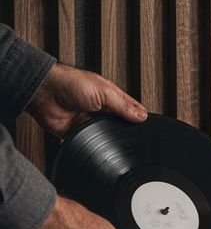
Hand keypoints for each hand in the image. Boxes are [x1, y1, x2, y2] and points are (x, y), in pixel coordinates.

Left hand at [26, 63, 147, 137]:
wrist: (45, 93)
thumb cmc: (69, 83)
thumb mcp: (103, 92)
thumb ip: (123, 105)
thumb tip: (141, 115)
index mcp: (109, 97)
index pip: (129, 109)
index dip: (138, 117)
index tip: (147, 125)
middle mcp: (100, 111)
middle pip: (119, 125)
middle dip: (125, 130)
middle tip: (134, 137)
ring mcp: (89, 123)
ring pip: (106, 136)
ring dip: (109, 138)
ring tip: (115, 140)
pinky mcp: (78, 134)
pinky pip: (89, 144)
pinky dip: (93, 145)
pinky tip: (98, 144)